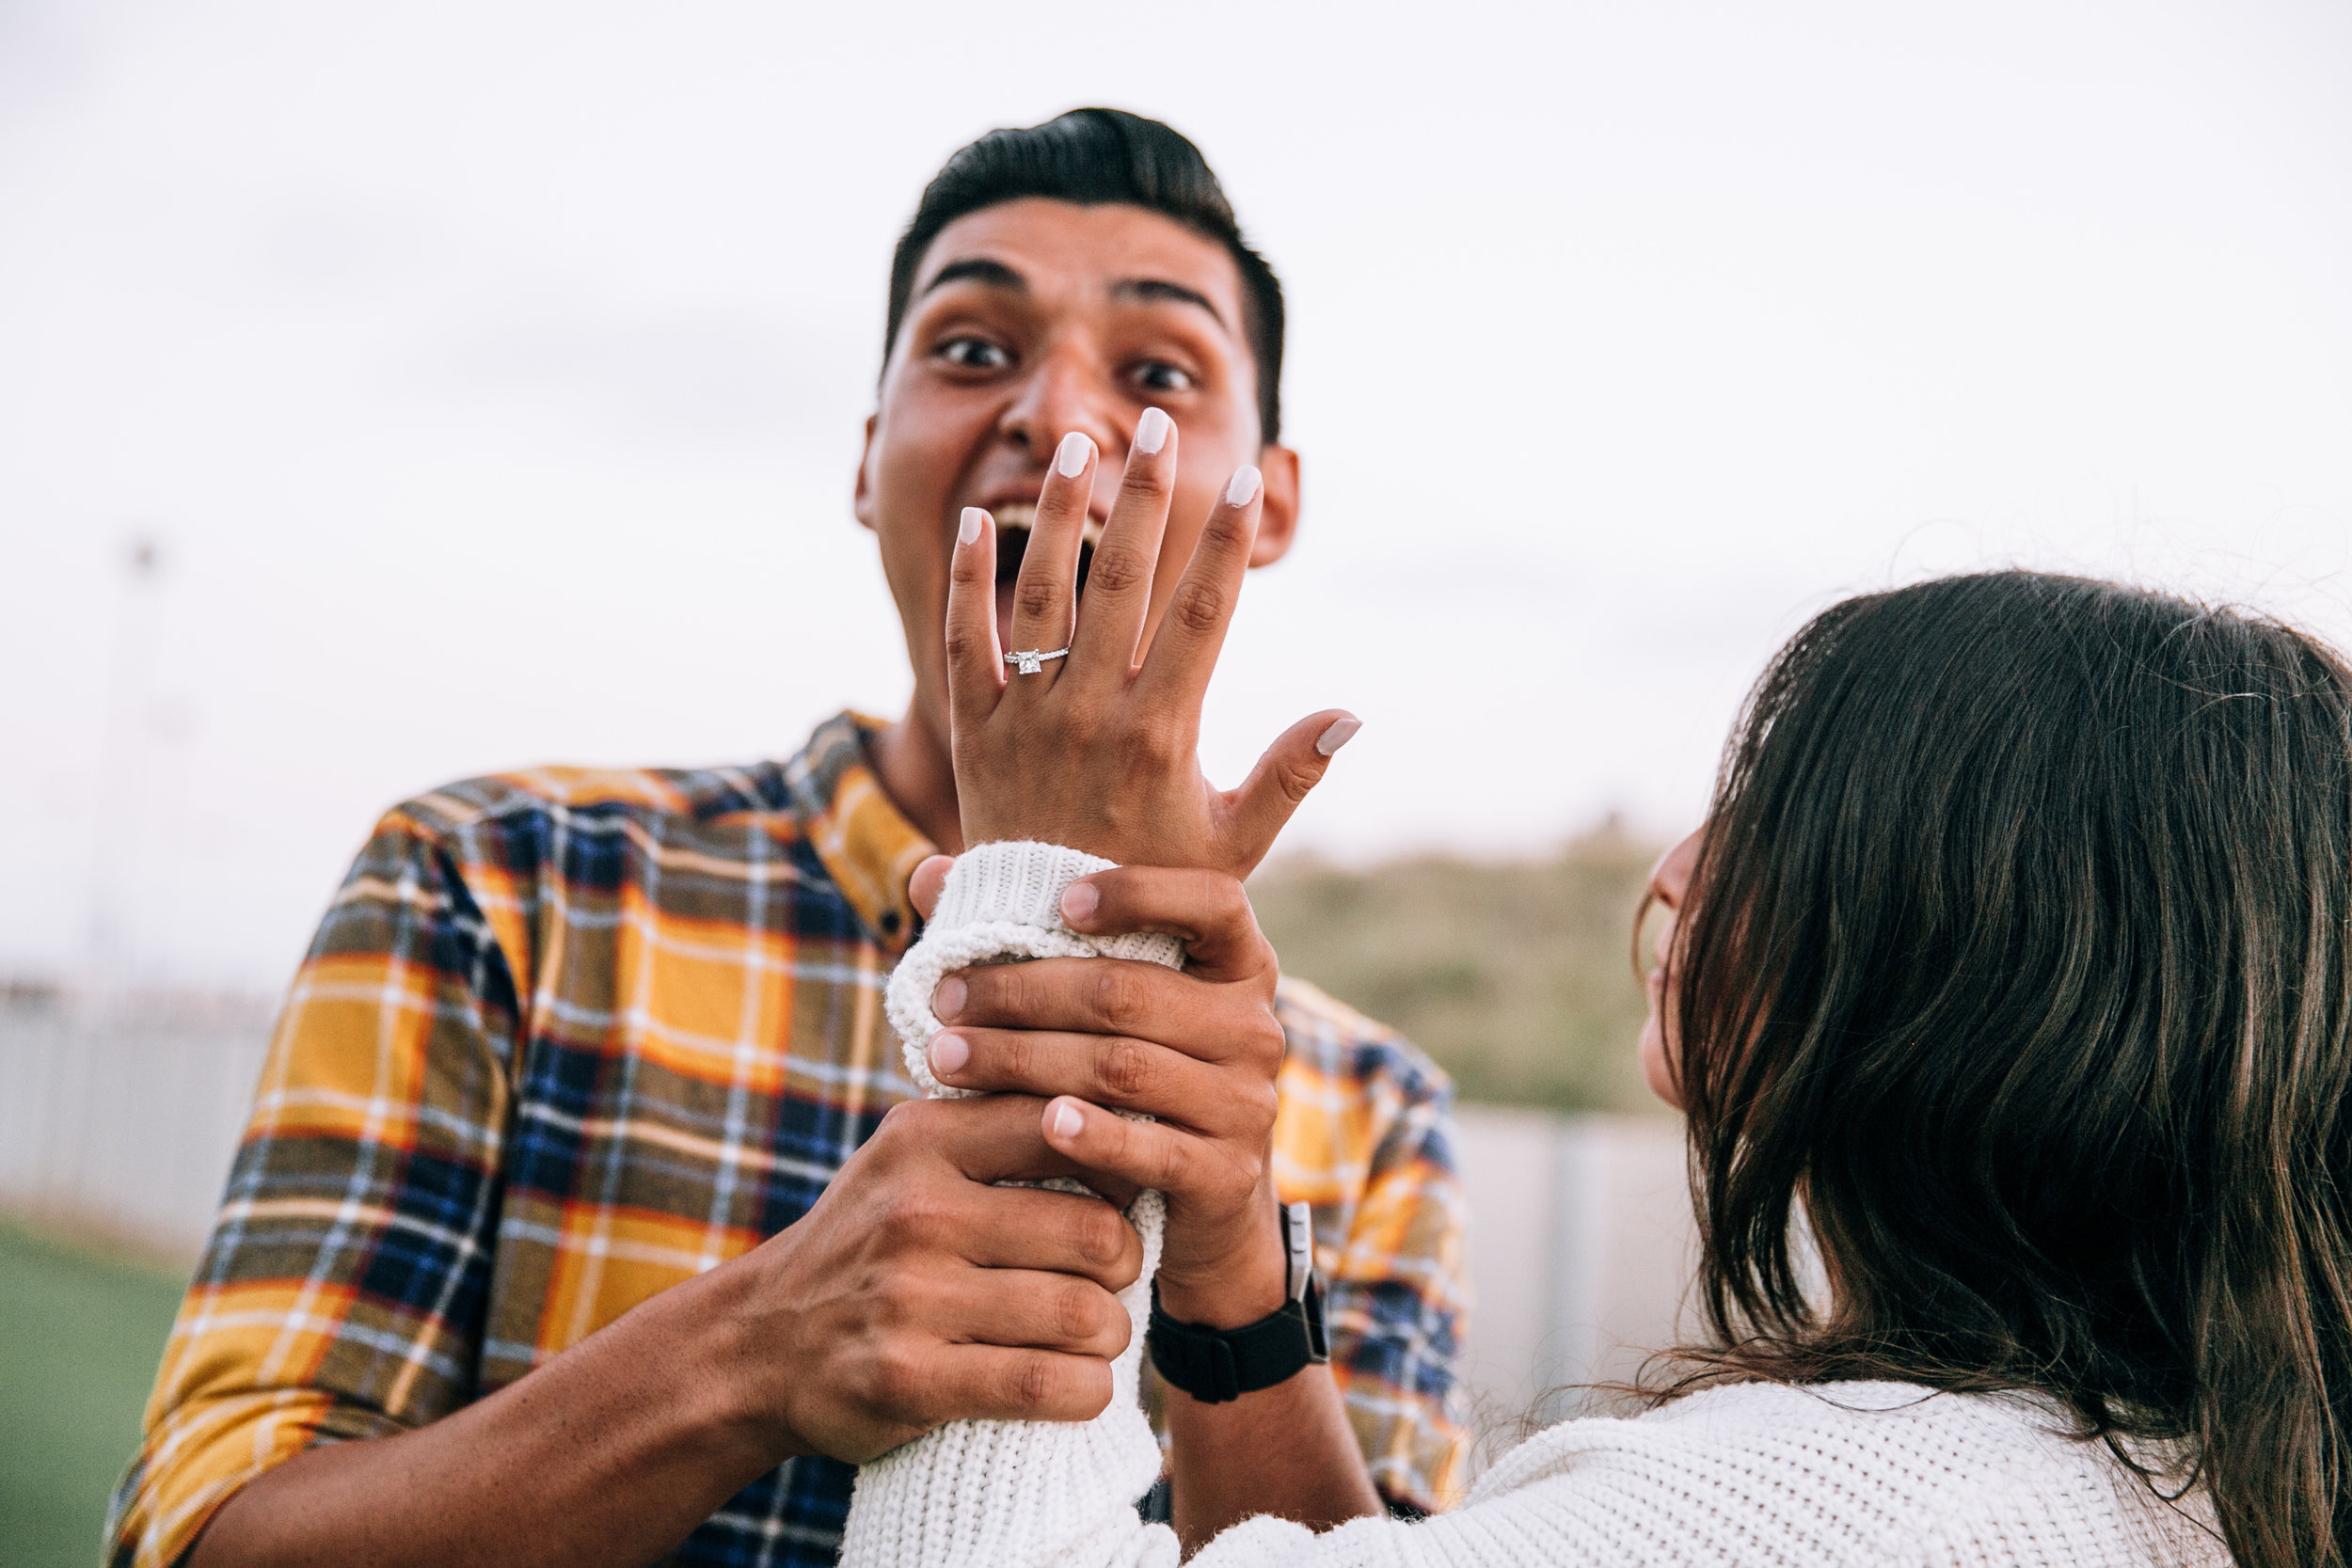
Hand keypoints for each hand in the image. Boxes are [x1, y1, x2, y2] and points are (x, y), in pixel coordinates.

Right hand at [717, 1092, 1144, 1461]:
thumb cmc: (868, 1242)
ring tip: (1096, 1333)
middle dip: (1126, 1264)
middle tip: (1113, 1278)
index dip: (1122, 1166)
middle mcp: (917, 1210)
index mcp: (924, 1140)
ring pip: (1082, 1315)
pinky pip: (1047, 1386)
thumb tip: (1120, 1116)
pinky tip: (1079, 1384)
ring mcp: (910, 1298)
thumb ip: (996, 1127)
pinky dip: (1086, 1390)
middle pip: (1097, 1233)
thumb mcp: (908, 1159)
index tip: (1124, 1196)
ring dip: (1110, 1334)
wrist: (755, 1345)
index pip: (1070, 1130)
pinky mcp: (910, 1380)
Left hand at [910, 857, 1291, 1328]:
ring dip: (1023, 1060)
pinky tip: (1044, 1122)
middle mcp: (1254, 1028)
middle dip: (1022, 993)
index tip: (1062, 902)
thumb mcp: (1102, 1011)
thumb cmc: (1132, 1083)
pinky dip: (1094, 1134)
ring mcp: (1247, 1103)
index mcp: (1238, 967)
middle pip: (1129, 992)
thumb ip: (1028, 938)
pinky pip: (1152, 1147)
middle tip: (943, 999)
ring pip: (1124, 1067)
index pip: (1214, 901)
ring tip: (946, 1058)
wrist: (1199, 1208)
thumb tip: (932, 874)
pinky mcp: (1228, 1174)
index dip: (1143, 893)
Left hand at [946, 414, 1357, 877]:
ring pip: (1041, 593)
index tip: (1244, 478)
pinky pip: (962, 641)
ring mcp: (1026, 717)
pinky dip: (966, 582)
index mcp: (1160, 731)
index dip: (1225, 543)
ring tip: (1077, 446)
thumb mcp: (1231, 843)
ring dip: (1055, 513)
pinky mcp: (974, 729)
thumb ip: (1289, 775)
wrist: (1044, 943)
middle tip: (1156, 424)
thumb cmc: (1151, 896)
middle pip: (1120, 580)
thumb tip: (1350, 714)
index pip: (1201, 614)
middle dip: (1143, 494)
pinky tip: (974, 522)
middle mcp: (1089, 712)